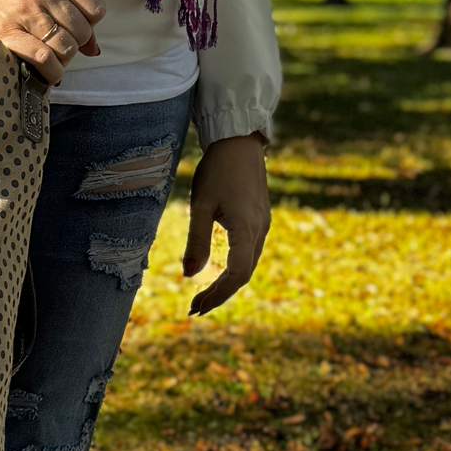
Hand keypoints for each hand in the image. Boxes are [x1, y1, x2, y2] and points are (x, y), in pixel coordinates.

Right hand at [0, 0, 103, 84]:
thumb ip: (68, 10)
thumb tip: (95, 48)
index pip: (95, 7)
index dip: (89, 26)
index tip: (74, 31)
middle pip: (82, 31)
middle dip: (74, 48)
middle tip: (57, 50)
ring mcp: (24, 10)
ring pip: (66, 47)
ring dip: (62, 62)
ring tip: (50, 62)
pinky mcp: (6, 33)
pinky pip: (44, 59)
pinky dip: (51, 72)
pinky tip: (45, 74)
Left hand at [183, 132, 270, 315]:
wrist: (239, 142)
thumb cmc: (217, 170)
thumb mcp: (200, 205)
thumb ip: (196, 241)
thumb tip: (188, 275)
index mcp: (246, 229)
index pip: (236, 274)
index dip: (217, 294)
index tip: (196, 306)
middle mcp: (259, 230)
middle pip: (243, 275)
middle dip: (219, 294)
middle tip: (195, 308)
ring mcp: (262, 225)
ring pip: (248, 265)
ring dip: (226, 283)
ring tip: (202, 296)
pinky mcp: (260, 219)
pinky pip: (249, 252)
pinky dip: (234, 268)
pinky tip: (218, 271)